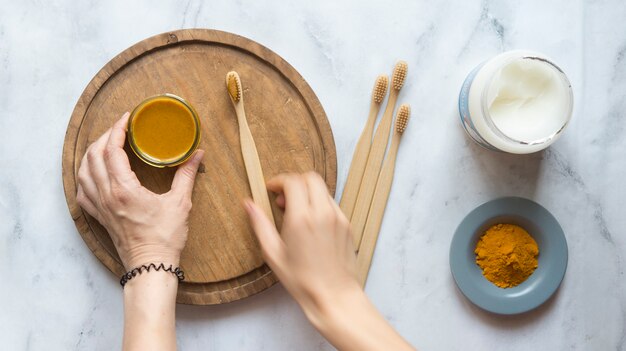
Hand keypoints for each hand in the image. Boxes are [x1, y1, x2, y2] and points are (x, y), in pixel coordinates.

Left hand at [76, 112, 203, 269]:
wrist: (150, 265)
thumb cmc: (164, 237)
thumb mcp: (180, 202)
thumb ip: (186, 174)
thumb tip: (197, 154)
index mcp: (123, 188)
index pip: (111, 149)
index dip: (117, 129)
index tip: (127, 119)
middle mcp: (106, 195)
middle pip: (93, 156)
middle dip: (105, 136)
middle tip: (120, 128)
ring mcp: (99, 206)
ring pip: (83, 171)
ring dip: (92, 153)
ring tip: (106, 144)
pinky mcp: (99, 216)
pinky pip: (82, 190)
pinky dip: (85, 175)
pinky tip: (94, 172)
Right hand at [244, 172, 414, 350]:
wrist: (334, 296)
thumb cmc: (302, 280)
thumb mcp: (273, 254)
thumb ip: (260, 224)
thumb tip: (249, 204)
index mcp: (301, 219)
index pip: (293, 181)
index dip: (279, 181)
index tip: (271, 189)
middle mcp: (322, 213)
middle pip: (310, 178)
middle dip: (294, 182)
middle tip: (282, 198)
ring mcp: (338, 218)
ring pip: (323, 189)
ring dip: (307, 192)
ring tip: (295, 212)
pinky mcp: (347, 225)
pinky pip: (332, 203)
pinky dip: (319, 204)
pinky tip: (311, 222)